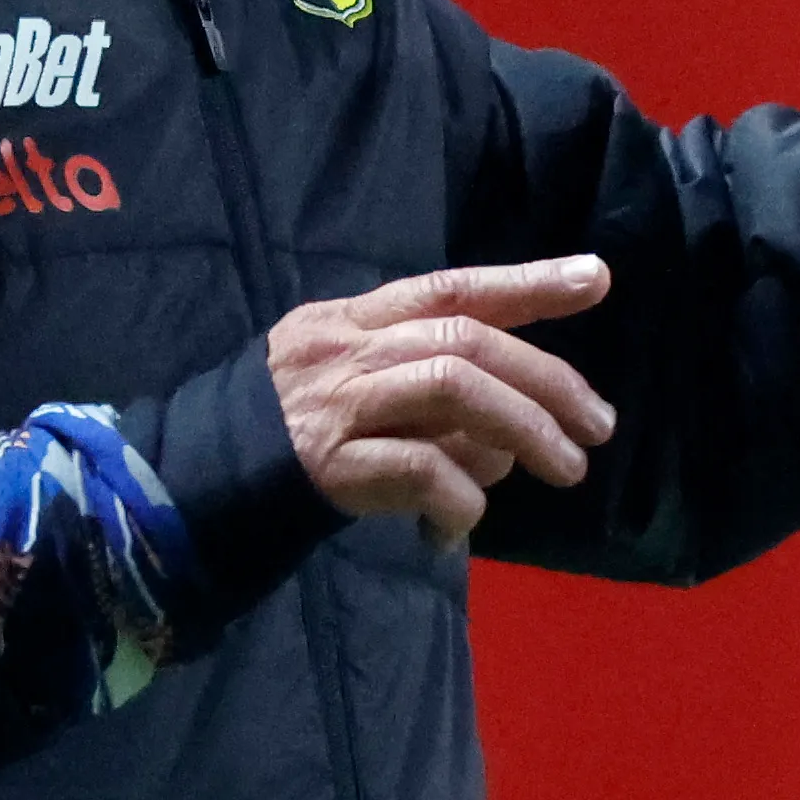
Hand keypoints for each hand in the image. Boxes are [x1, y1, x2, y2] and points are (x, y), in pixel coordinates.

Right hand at [267, 257, 616, 545]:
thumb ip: (427, 378)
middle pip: (466, 341)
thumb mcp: (355, 379)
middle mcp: (348, 348)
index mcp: (357, 317)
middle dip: (546, 381)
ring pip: (453, 390)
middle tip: (598, 426)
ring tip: (567, 468)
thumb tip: (525, 415)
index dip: (526, 281)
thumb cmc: (297, 430)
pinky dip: (462, 496)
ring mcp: (336, 403)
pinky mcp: (328, 464)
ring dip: (524, 431)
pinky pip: (422, 468)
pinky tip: (464, 521)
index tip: (595, 278)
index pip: (451, 286)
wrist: (201, 481)